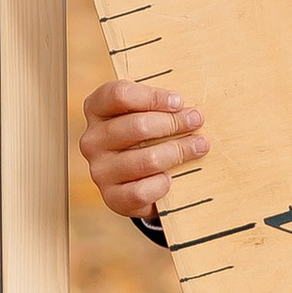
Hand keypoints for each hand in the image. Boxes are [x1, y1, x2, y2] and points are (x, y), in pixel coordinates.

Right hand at [80, 74, 207, 217]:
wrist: (137, 180)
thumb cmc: (146, 136)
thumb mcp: (147, 113)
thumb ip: (161, 105)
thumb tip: (192, 110)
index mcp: (96, 109)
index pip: (120, 95)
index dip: (153, 96)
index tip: (178, 102)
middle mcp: (92, 140)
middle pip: (138, 125)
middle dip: (174, 123)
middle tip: (196, 121)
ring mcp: (100, 170)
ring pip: (146, 159)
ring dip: (178, 151)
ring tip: (199, 146)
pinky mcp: (111, 197)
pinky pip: (142, 191)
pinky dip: (161, 184)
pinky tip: (170, 178)